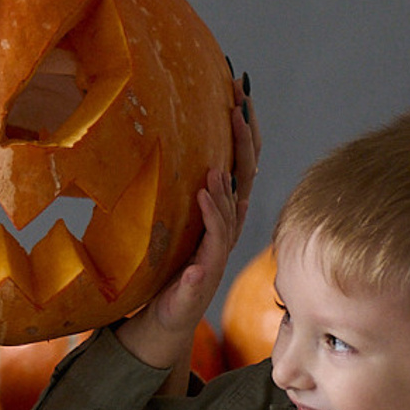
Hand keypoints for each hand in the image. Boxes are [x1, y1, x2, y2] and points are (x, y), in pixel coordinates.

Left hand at [115, 86, 255, 381]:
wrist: (164, 319)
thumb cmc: (169, 269)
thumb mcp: (173, 222)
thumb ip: (181, 190)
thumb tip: (175, 147)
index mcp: (223, 212)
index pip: (242, 162)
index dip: (245, 129)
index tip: (240, 89)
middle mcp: (228, 229)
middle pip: (246, 177)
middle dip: (244, 142)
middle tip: (238, 107)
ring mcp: (218, 253)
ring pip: (231, 211)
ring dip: (226, 184)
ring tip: (217, 160)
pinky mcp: (204, 276)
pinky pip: (212, 245)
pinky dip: (212, 220)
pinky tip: (204, 196)